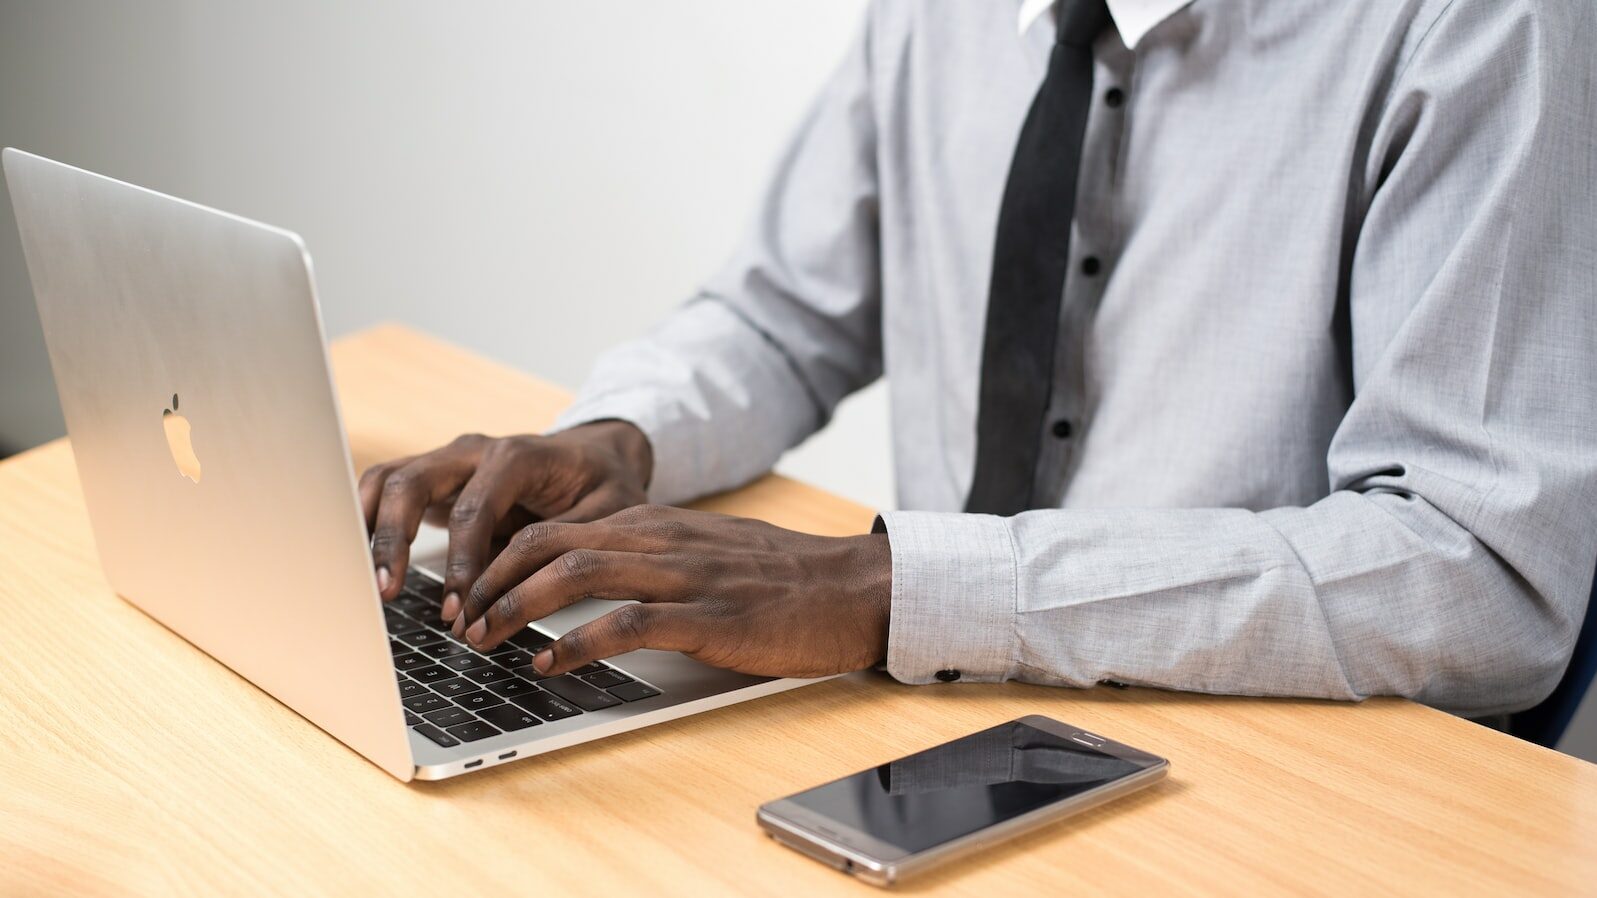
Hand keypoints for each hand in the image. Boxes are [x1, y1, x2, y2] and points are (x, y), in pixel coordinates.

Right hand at [358, 421, 652, 617]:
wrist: (595, 455)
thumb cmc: (603, 484)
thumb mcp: (606, 513)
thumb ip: (566, 543)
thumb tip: (527, 589)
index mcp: (517, 456)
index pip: (473, 509)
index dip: (461, 563)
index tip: (458, 608)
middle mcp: (473, 451)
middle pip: (413, 483)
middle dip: (394, 540)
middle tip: (385, 592)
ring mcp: (447, 460)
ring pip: (387, 480)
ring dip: (369, 529)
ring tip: (362, 582)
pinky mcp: (433, 478)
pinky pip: (385, 490)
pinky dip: (366, 520)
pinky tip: (358, 561)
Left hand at [454, 505, 892, 678]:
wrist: (854, 587)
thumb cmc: (783, 579)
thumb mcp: (707, 551)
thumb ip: (653, 555)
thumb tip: (592, 575)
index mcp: (658, 525)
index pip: (557, 527)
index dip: (500, 558)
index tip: (469, 593)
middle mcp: (662, 541)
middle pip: (550, 542)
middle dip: (491, 580)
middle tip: (459, 620)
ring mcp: (685, 577)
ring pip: (578, 572)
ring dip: (516, 606)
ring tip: (484, 638)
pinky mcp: (710, 618)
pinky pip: (628, 622)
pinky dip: (577, 642)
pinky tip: (549, 663)